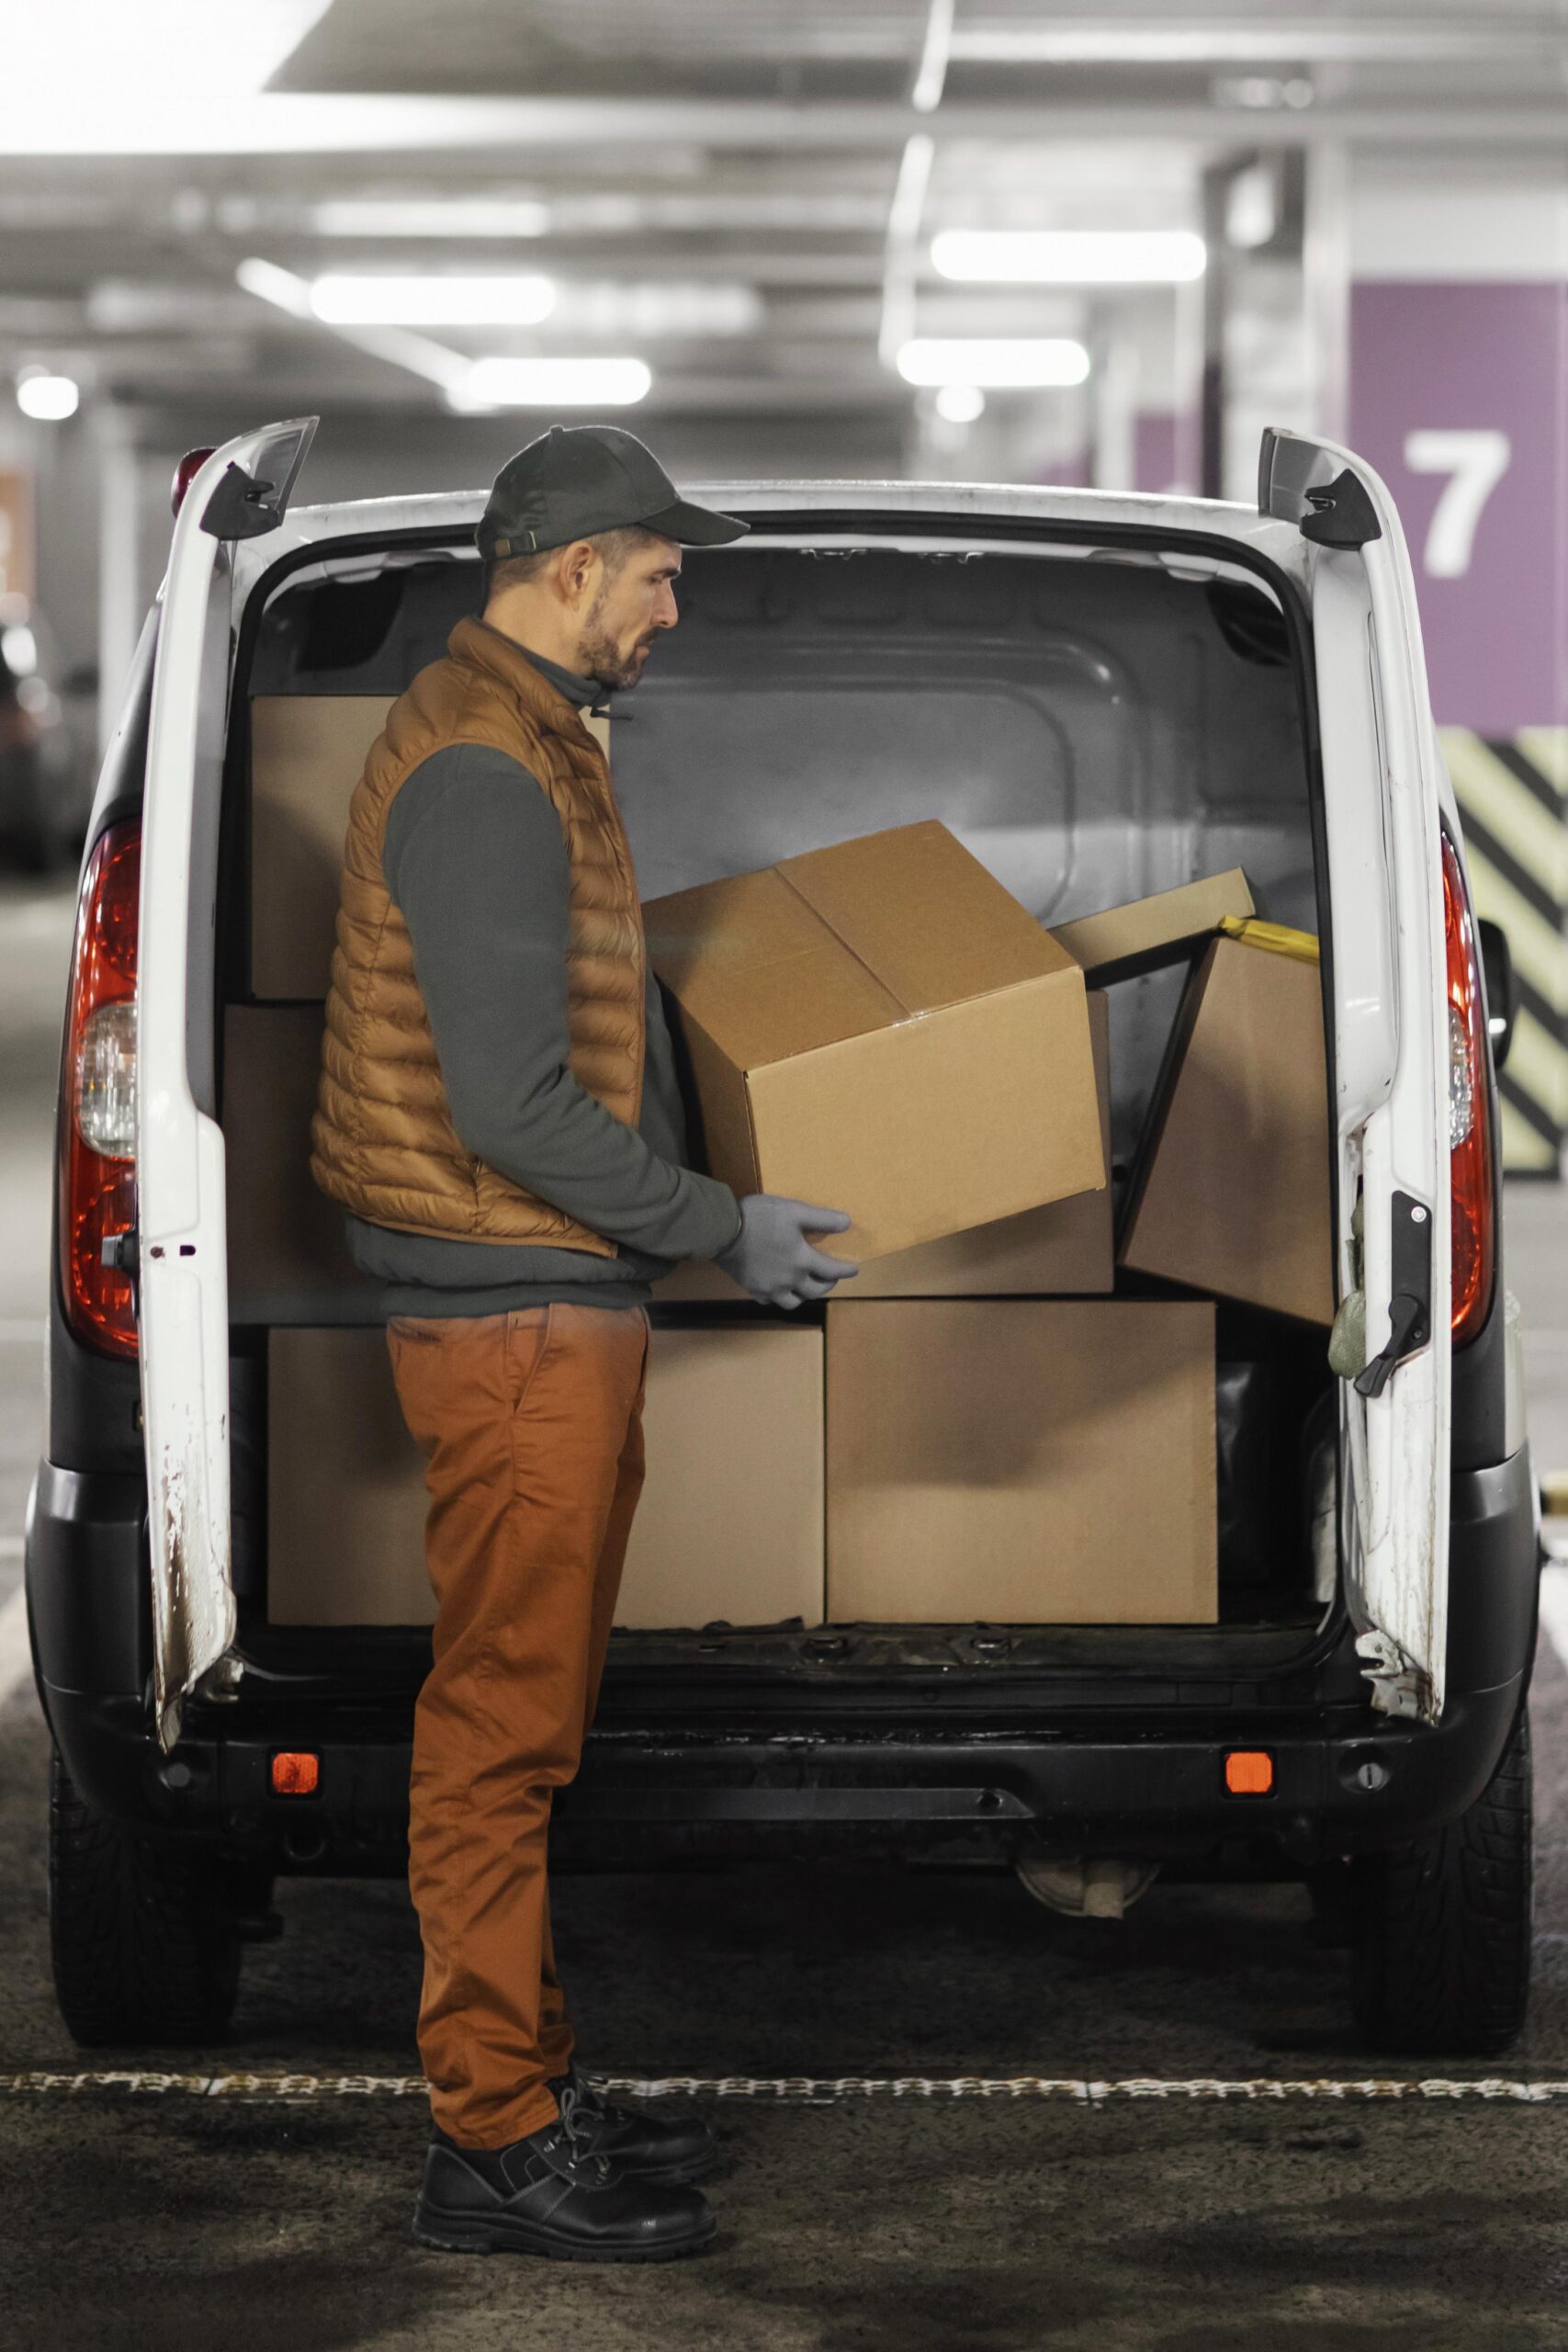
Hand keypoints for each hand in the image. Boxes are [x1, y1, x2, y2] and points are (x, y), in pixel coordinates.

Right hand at [715, 1194, 858, 1308]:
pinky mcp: (752, 1288)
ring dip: (805, 1295)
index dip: (845, 1270)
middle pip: (815, 1291)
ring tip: (806, 1286)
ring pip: (794, 1301)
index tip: (854, 1270)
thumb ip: (822, 1218)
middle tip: (831, 1278)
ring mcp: (770, 1288)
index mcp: (802, 1261)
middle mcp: (790, 1280)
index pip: (832, 1270)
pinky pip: (770, 1300)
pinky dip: (779, 1296)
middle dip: (827, 1285)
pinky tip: (779, 1289)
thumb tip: (847, 1223)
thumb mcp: (794, 1211)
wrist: (723, 1230)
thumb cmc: (760, 1218)